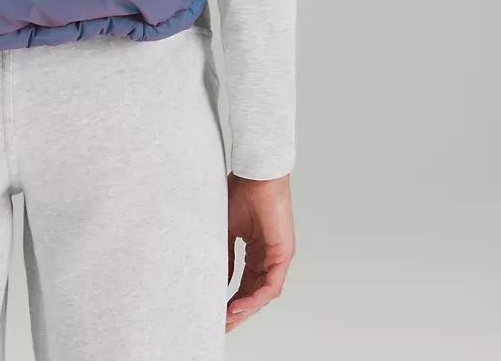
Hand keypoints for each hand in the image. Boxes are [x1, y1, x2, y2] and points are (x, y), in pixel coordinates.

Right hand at [225, 172, 293, 331]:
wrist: (256, 173)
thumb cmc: (242, 191)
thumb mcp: (227, 229)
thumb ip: (226, 255)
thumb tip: (221, 279)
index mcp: (256, 251)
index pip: (244, 284)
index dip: (231, 300)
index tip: (216, 314)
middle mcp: (268, 257)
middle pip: (254, 293)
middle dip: (238, 312)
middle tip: (222, 326)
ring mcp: (277, 256)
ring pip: (263, 293)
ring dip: (245, 308)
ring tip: (228, 319)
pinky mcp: (283, 253)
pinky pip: (271, 284)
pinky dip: (255, 297)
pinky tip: (240, 304)